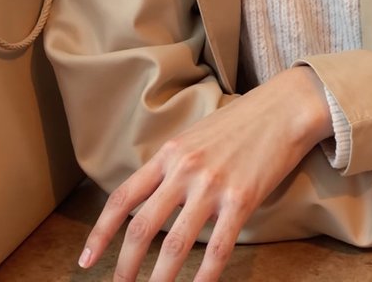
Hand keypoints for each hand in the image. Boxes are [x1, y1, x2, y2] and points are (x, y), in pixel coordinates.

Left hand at [79, 67, 331, 280]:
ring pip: (175, 245)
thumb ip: (173, 167)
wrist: (284, 108)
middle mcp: (184, 169)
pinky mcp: (241, 199)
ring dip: (160, 281)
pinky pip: (218, 249)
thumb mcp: (196, 137)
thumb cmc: (241, 122)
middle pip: (142, 228)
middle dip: (125, 267)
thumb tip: (152, 201)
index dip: (101, 233)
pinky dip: (205, 277)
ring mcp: (212, 185)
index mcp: (169, 154)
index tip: (87, 261)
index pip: (123, 198)